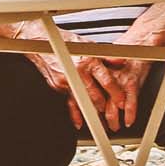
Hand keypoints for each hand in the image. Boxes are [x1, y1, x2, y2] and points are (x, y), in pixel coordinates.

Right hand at [27, 43, 146, 131]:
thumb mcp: (90, 46)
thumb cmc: (66, 43)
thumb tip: (120, 61)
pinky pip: (70, 102)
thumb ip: (106, 56)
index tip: (122, 102)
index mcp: (88, 61)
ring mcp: (67, 81)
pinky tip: (80, 122)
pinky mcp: (59, 86)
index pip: (106, 80)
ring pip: (82, 101)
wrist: (42, 44)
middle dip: (105, 108)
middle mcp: (78, 72)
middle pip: (95, 95)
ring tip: (100, 122)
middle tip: (114, 116)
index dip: (115, 93)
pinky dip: (75, 113)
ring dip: (92, 113)